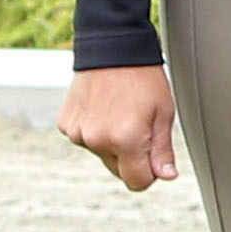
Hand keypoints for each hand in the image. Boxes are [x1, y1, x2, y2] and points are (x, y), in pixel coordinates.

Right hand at [61, 65, 178, 191]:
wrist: (112, 50)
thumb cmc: (143, 79)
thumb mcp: (163, 113)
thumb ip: (162, 150)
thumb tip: (166, 176)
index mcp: (124, 140)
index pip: (137, 182)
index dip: (151, 174)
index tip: (157, 159)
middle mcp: (96, 140)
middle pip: (119, 170)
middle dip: (132, 156)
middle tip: (141, 125)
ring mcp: (77, 133)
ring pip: (102, 154)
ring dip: (113, 142)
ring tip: (121, 112)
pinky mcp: (65, 125)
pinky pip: (86, 139)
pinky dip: (96, 131)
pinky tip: (104, 108)